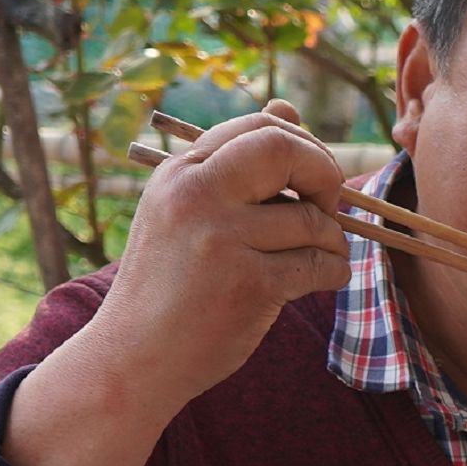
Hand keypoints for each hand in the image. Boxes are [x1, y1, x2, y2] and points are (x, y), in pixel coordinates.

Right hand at [80, 100, 350, 412]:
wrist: (133, 359)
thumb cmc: (170, 286)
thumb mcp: (188, 213)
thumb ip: (237, 164)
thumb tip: (286, 106)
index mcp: (180, 172)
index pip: (260, 127)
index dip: (303, 146)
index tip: (312, 180)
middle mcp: (195, 194)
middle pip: (286, 150)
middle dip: (326, 175)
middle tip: (329, 208)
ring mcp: (220, 238)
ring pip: (312, 219)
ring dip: (331, 242)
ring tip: (318, 261)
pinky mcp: (247, 283)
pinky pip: (317, 264)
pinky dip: (333, 273)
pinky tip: (322, 282)